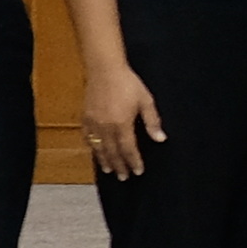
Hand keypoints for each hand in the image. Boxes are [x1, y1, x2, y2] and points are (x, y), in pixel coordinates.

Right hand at [81, 63, 163, 181]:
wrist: (105, 70)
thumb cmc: (128, 83)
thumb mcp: (146, 101)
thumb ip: (153, 122)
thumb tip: (161, 139)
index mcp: (122, 124)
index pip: (128, 149)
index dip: (133, 162)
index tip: (138, 171)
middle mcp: (106, 127)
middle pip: (113, 152)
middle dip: (119, 166)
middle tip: (124, 177)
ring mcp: (93, 123)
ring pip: (98, 147)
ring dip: (104, 160)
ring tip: (109, 170)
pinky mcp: (85, 117)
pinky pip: (87, 137)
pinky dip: (92, 147)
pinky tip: (95, 151)